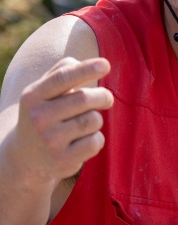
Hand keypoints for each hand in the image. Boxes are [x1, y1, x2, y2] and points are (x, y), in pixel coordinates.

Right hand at [6, 56, 112, 186]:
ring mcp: (50, 140)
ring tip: (84, 125)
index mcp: (33, 96)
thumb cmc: (44, 115)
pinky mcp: (63, 160)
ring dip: (96, 120)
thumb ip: (62, 72)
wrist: (25, 158)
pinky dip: (96, 139)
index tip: (106, 64)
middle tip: (106, 99)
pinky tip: (82, 142)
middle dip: (103, 97)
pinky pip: (96, 141)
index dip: (86, 70)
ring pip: (93, 120)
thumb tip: (91, 64)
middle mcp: (39, 118)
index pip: (62, 78)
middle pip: (84, 99)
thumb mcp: (42, 93)